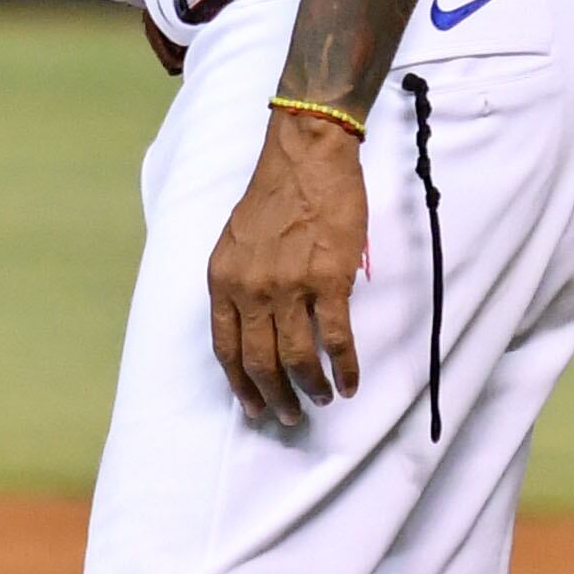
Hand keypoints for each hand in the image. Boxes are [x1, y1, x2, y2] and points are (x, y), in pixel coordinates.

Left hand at [207, 111, 368, 423]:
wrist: (306, 157)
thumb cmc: (273, 195)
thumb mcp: (235, 242)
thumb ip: (238, 284)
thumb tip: (251, 324)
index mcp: (222, 281)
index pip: (225, 349)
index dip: (240, 385)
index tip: (253, 408)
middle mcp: (250, 289)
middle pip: (260, 362)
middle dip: (276, 398)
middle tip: (291, 416)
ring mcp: (289, 287)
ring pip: (297, 358)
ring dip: (312, 388)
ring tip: (322, 400)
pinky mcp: (328, 280)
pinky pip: (336, 338)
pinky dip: (345, 367)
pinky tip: (350, 383)